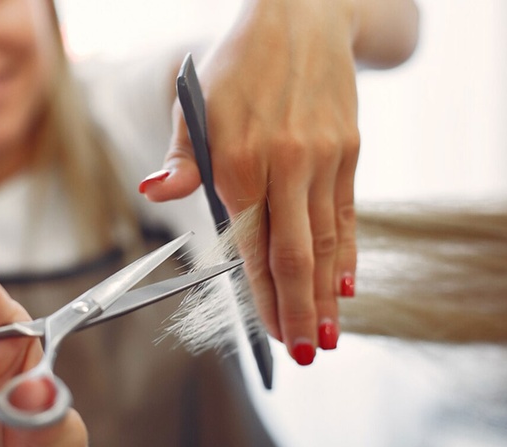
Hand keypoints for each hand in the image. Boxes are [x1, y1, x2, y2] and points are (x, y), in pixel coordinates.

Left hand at [142, 0, 360, 363]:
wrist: (303, 18)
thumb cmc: (237, 66)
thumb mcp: (195, 103)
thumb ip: (182, 158)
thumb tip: (157, 191)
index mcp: (239, 160)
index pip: (251, 246)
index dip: (263, 296)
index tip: (271, 335)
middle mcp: (286, 164)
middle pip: (295, 253)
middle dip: (299, 310)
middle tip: (304, 352)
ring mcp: (324, 159)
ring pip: (326, 240)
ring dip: (328, 293)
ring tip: (329, 335)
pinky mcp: (349, 152)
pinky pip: (348, 213)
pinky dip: (348, 253)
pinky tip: (349, 285)